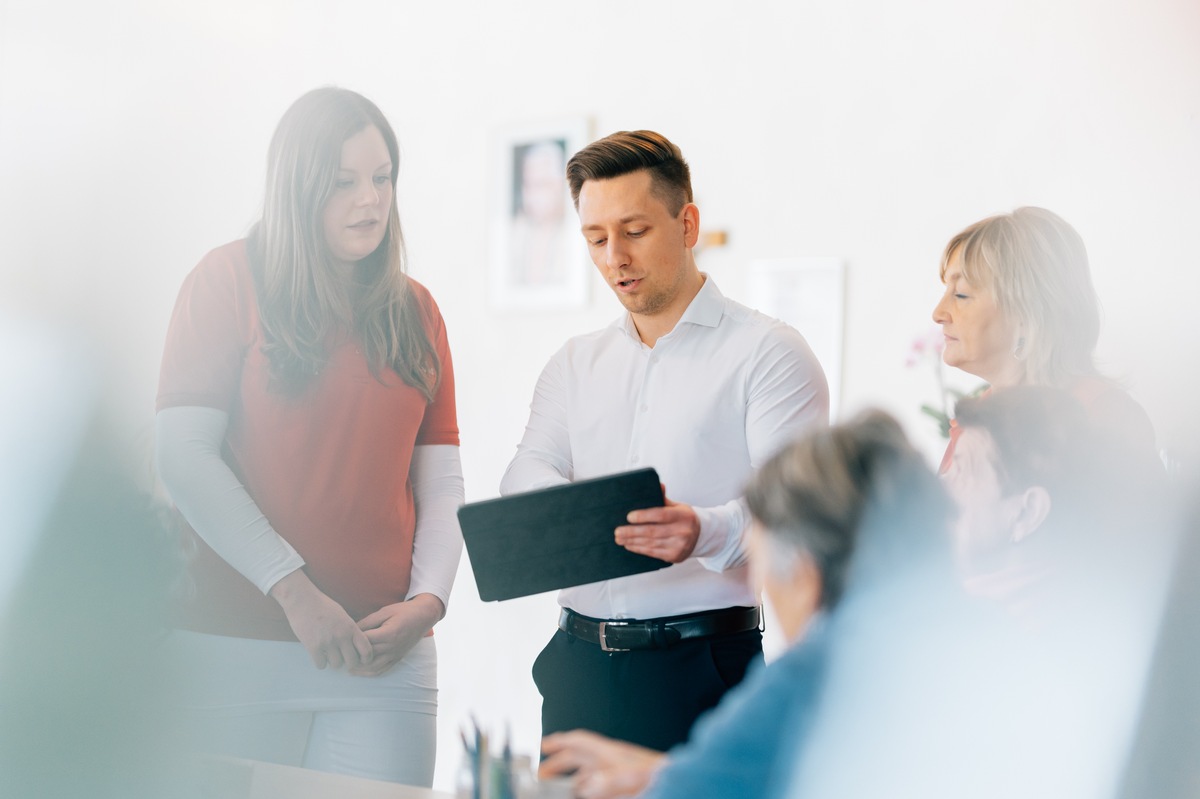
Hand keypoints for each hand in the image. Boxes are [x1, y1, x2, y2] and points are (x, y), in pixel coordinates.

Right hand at [269, 569, 371, 669]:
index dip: (366, 658)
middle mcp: (342, 636)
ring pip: (337, 665)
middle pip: (352, 662)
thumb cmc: (323, 605)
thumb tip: (356, 646)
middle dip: (348, 662)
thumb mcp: (343, 615)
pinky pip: (321, 665)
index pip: (366, 650)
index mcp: (351, 627)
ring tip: (328, 653)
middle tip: (343, 658)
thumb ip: (350, 630)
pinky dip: (320, 662)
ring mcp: (328, 642)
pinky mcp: (313, 647)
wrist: (302, 599)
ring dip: (333, 662)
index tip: (361, 660)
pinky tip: (318, 654)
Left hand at [349, 593, 443, 676]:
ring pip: (374, 667)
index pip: (365, 642)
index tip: (341, 641)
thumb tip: (351, 629)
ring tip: (347, 667)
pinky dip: (371, 673)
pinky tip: (361, 672)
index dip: (352, 642)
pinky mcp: (398, 658)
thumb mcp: (384, 612)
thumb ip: (367, 622)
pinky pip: (383, 669)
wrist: (423, 616)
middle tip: (339, 655)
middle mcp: (392, 647)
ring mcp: (396, 654)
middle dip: (353, 657)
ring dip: (360, 670)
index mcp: (389, 633)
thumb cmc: (403, 611)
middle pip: (367, 656)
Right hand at [540, 730, 664, 798]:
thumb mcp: (633, 777)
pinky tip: (586, 794)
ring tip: (559, 785)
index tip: (544, 745)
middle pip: (580, 756)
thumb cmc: (661, 776)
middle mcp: (613, 759)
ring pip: (589, 770)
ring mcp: (619, 770)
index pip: (580, 742)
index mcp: (611, 753)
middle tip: (543, 771)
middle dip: (559, 762)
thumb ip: (610, 781)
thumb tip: (586, 786)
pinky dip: (588, 786)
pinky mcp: (625, 782)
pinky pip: (600, 782)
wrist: (682, 781)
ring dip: (572, 776)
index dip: (560, 742)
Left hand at [614, 491, 699, 562]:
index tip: (629, 517)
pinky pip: (654, 553)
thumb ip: (664, 498)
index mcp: (683, 516)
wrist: (701, 536)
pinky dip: (639, 549)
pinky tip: (630, 545)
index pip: (661, 515)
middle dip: (632, 532)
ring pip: (651, 544)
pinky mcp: (675, 556)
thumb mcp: (678, 506)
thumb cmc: (684, 518)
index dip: (643, 516)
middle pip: (653, 532)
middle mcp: (683, 531)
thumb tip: (658, 484)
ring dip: (632, 541)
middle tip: (617, 531)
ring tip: (620, 538)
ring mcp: (679, 545)